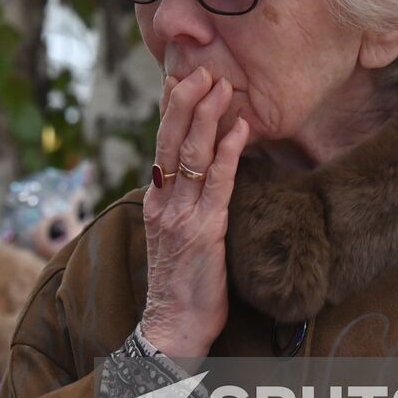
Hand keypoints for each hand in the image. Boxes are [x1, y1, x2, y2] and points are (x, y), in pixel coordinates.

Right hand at [140, 67, 249, 361]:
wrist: (172, 327)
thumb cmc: (179, 284)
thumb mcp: (174, 236)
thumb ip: (181, 203)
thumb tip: (197, 176)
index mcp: (155, 200)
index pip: (160, 143)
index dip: (171, 108)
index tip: (180, 77)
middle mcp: (163, 202)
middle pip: (170, 139)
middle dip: (186, 100)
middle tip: (201, 70)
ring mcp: (181, 215)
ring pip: (192, 154)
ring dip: (208, 116)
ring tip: (222, 86)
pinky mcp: (204, 231)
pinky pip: (218, 183)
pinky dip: (231, 152)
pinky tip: (242, 129)